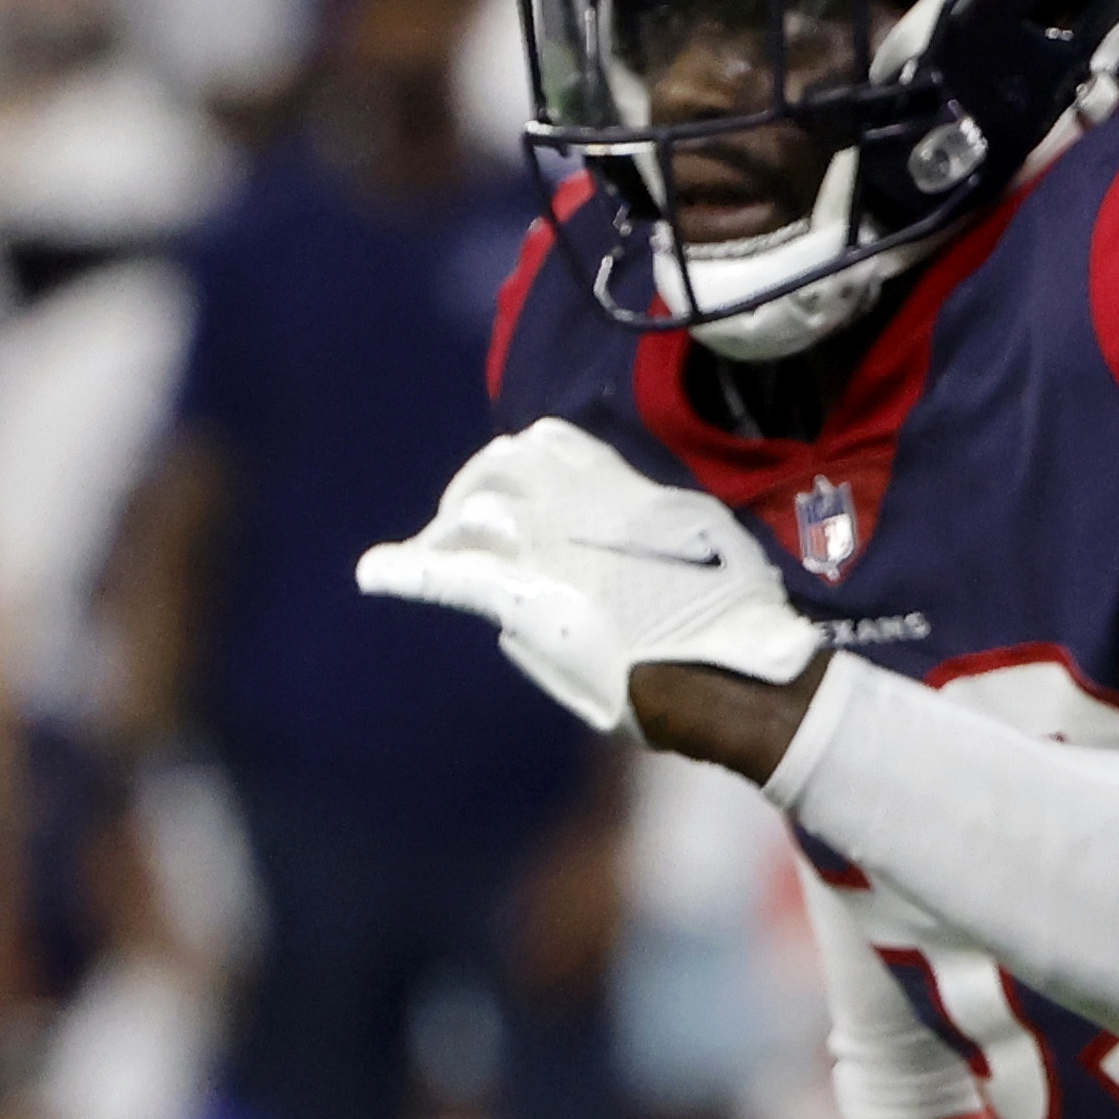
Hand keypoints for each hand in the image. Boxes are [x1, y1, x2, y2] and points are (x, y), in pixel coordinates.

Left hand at [356, 423, 823, 750]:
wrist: (738, 674)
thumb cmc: (744, 622)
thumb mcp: (711, 543)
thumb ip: (654, 529)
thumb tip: (600, 544)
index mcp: (625, 487)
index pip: (549, 444)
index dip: (520, 462)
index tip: (518, 488)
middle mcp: (576, 502)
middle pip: (498, 466)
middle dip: (474, 490)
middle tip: (463, 524)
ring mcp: (545, 547)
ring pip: (470, 510)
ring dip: (447, 529)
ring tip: (431, 552)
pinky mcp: (523, 600)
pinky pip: (446, 574)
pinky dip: (403, 570)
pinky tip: (375, 573)